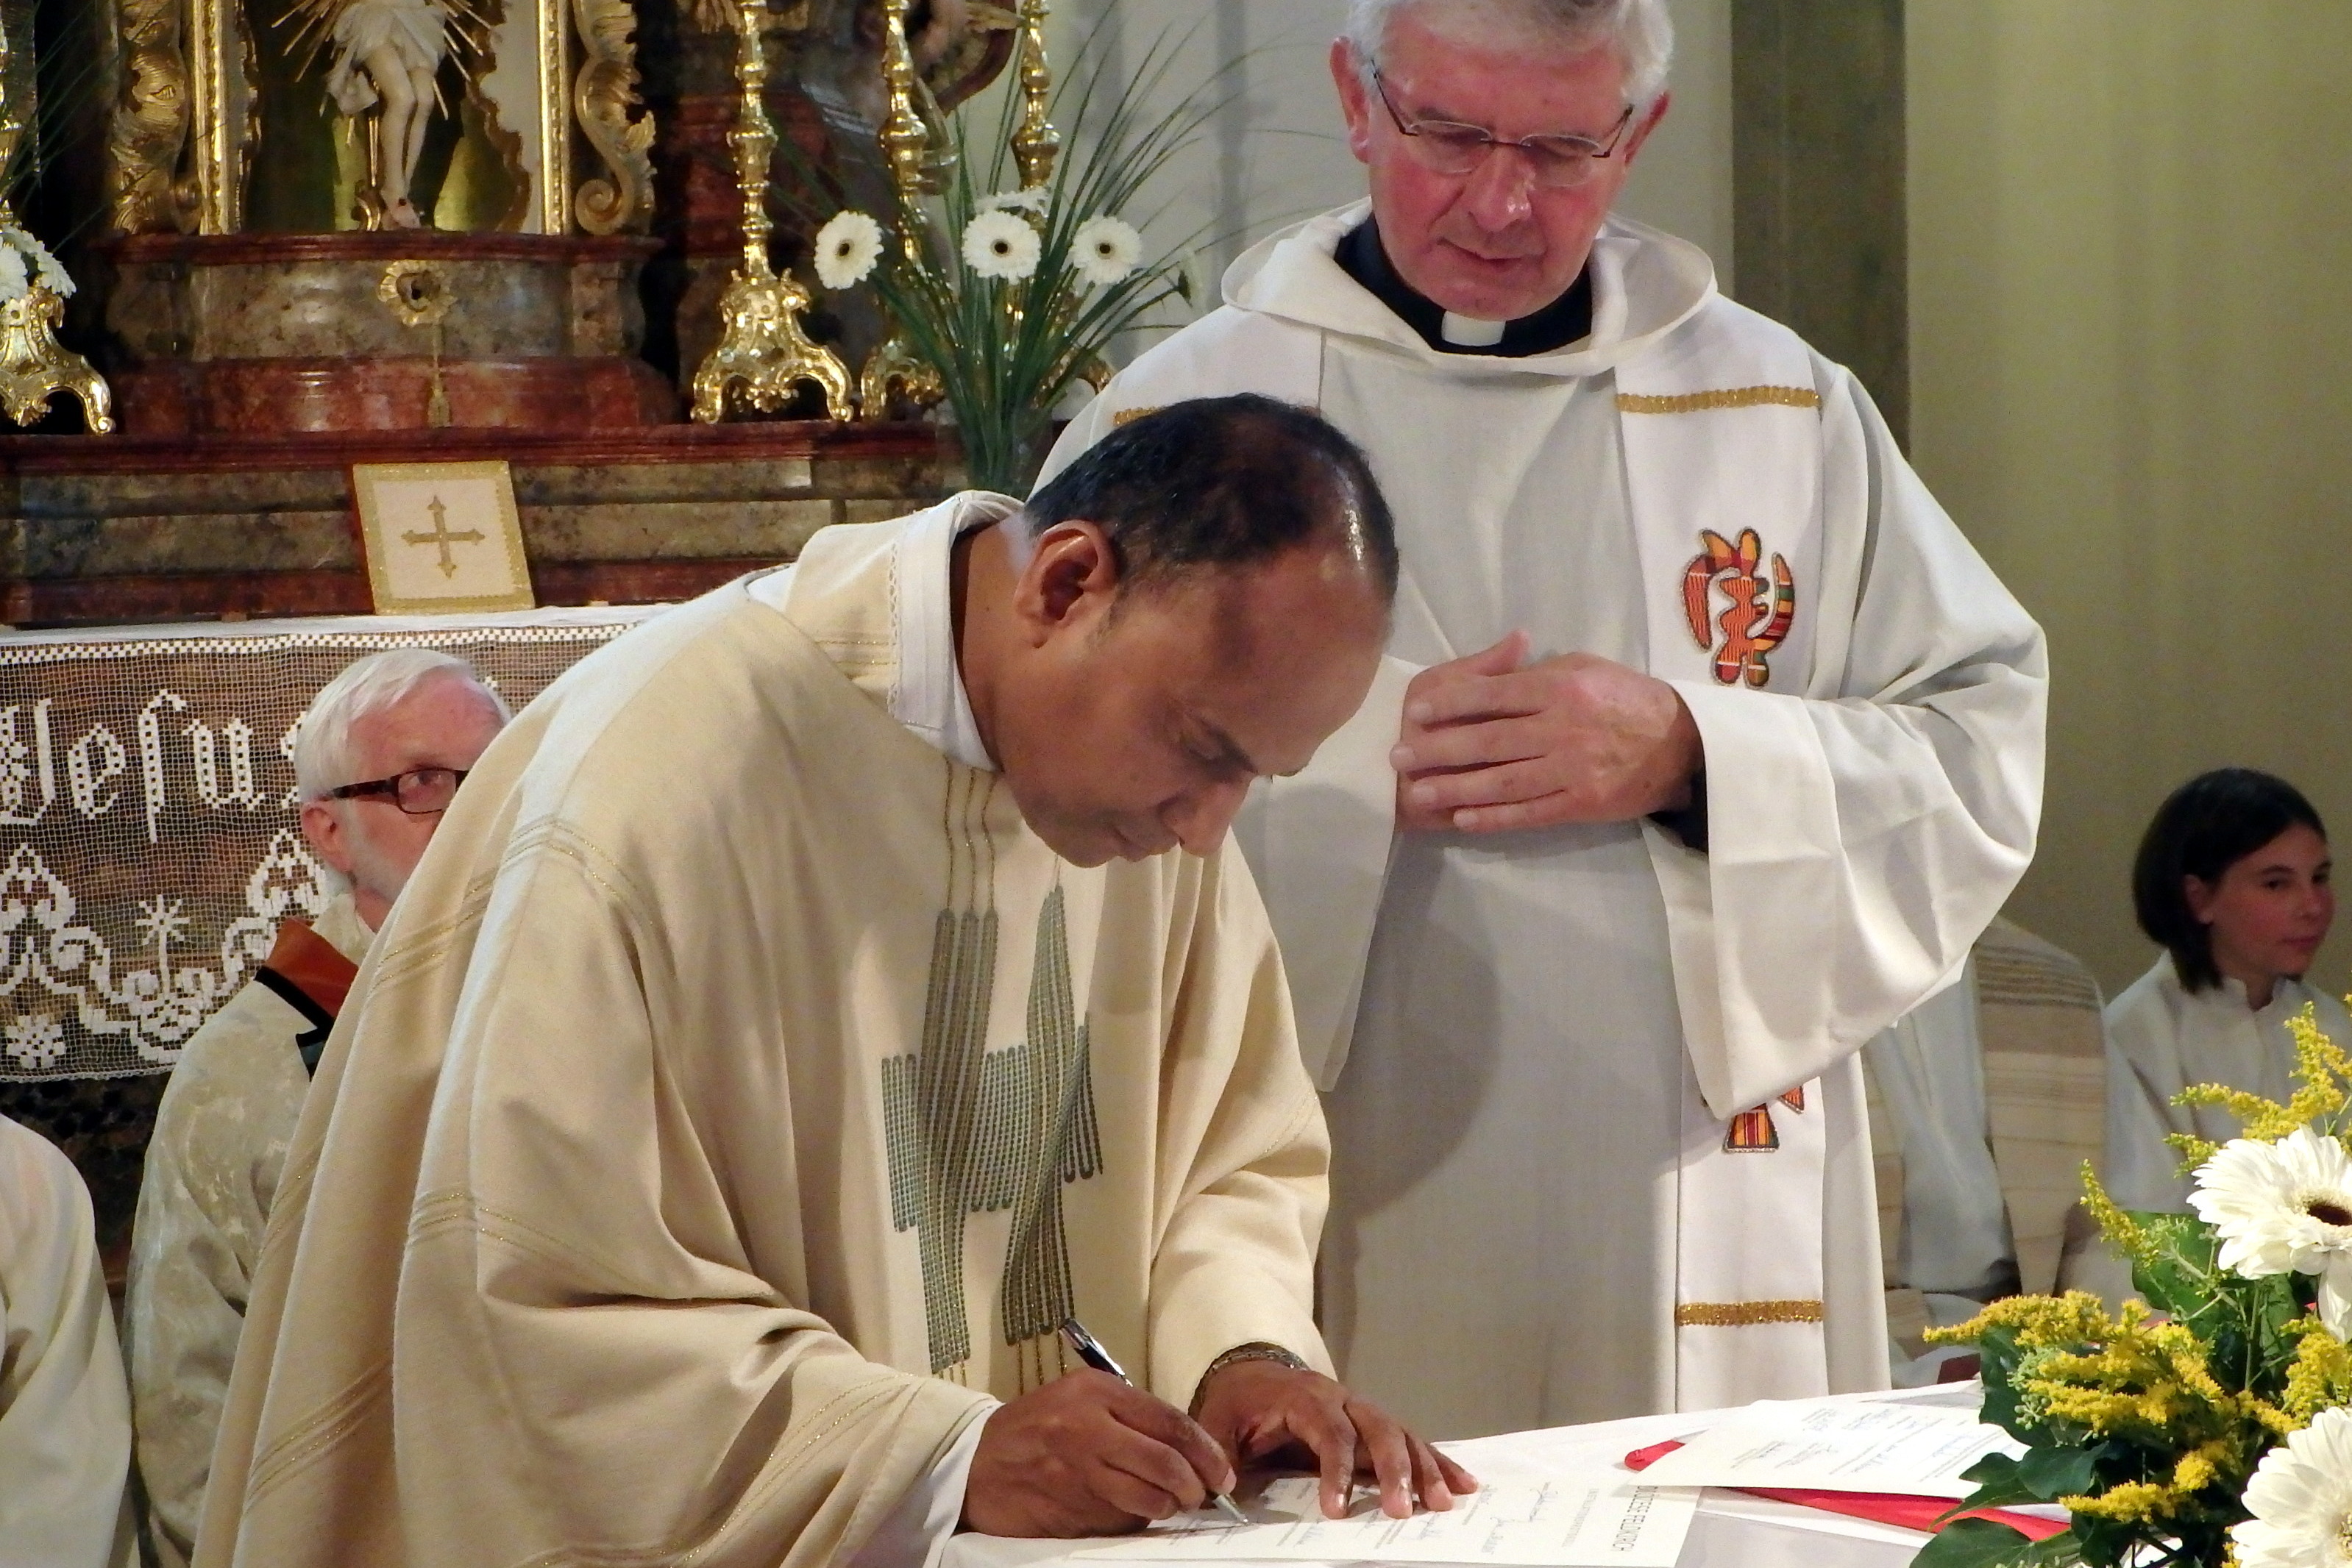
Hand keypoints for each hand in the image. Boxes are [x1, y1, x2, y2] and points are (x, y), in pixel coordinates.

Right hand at [962, 1370, 1236, 1537]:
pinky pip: (1120, 1520)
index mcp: (1097, 1393)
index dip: (1206, 1452)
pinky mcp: (1069, 1508)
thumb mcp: (1079, 1399)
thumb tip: (1187, 1448)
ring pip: (1149, 1498)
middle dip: (1195, 1486)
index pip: (1171, 1423)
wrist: (974, 1462)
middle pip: (1167, 1464)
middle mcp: (1088, 1428)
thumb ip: (1130, 1415)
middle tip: (1202, 1495)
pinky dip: (1135, 1519)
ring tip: (1169, 1503)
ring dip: (1168, 1507)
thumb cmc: (1036, 1427)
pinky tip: (1129, 1510)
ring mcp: (1077, 1472)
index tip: (1222, 1472)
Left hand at [1190, 1358, 1477, 1521]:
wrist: (1252, 1372)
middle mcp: (1342, 1399)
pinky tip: (1463, 1483)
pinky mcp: (1375, 1424)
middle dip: (1394, 1470)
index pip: (1329, 1432)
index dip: (1336, 1470)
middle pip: (1378, 1429)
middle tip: (1401, 1510)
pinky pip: (1412, 1440)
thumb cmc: (1238, 1403)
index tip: (1335, 1509)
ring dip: (1425, 1468)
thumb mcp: (1218, 1423)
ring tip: (1443, 1503)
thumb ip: (1221, 1454)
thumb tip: (1221, 1488)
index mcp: (1304, 1397)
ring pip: (1402, 1434)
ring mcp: (1363, 1410)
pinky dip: (1439, 1461)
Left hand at [1392, 634, 1701, 832]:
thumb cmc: (1626, 698)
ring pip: (1503, 781)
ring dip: (1456, 787)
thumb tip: (1500, 659)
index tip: (1416, 710)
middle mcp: (1562, 727)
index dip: (1451, 703)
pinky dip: (1494, 817)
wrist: (1681, 744)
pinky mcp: (1581, 802)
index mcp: (1560, 687)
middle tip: (1399, 756)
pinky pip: (1530, 813)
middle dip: (1440, 749)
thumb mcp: (1586, 666)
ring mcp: (1571, 769)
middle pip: (1489, 740)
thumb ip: (1538, 669)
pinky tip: (1462, 818)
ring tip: (1418, 792)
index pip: (1495, 694)